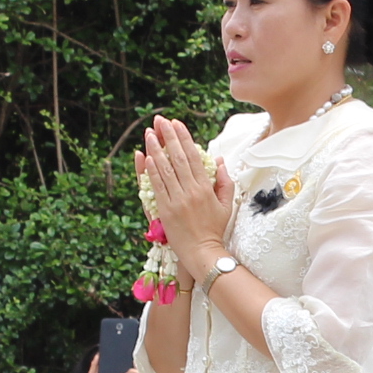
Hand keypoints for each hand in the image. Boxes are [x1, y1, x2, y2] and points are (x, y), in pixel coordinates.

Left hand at [138, 116, 229, 274]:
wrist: (202, 252)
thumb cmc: (215, 229)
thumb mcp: (226, 204)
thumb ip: (225, 181)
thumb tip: (219, 160)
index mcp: (206, 187)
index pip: (193, 156)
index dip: (184, 138)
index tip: (176, 123)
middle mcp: (190, 191)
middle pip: (177, 158)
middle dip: (168, 136)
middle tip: (160, 120)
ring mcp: (177, 200)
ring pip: (165, 169)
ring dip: (156, 149)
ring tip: (150, 134)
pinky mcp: (165, 210)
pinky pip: (157, 186)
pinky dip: (151, 171)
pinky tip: (146, 157)